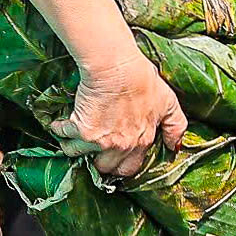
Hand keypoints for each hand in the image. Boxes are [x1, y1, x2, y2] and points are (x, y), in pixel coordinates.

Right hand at [51, 53, 187, 177]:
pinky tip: (61, 123)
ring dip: (74, 147)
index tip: (114, 157)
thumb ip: (175, 126)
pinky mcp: (81, 131)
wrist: (117, 68)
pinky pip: (64, 136)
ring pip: (80, 155)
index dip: (121, 164)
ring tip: (74, 137)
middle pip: (104, 167)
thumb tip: (175, 147)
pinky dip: (59, 129)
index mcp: (142, 141)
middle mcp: (121, 146)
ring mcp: (100, 141)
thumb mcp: (168, 102)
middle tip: (93, 148)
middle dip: (98, 160)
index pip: (130, 167)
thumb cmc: (143, 80)